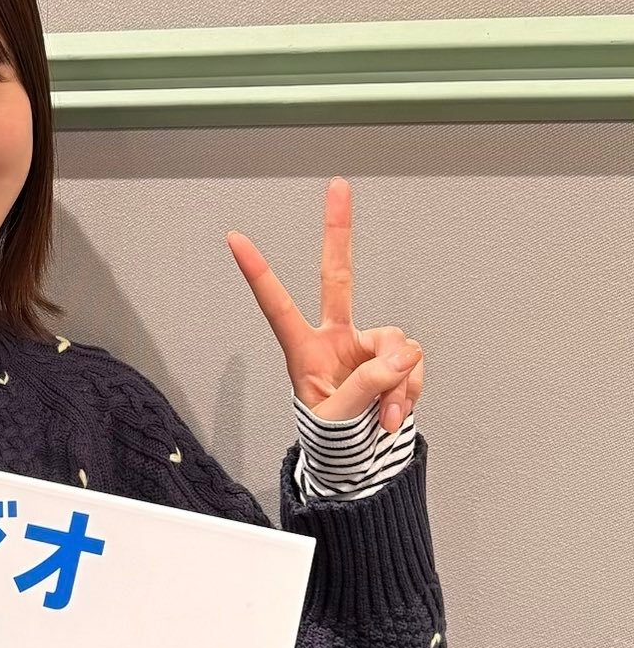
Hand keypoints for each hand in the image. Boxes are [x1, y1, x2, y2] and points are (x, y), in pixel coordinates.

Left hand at [226, 176, 425, 434]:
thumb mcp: (338, 420)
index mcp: (303, 349)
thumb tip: (403, 354)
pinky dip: (411, 390)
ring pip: (396, 344)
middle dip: (339, 232)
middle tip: (338, 186)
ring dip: (398, 383)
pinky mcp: (395, 359)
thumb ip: (368, 386)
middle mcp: (335, 338)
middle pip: (339, 276)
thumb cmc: (333, 440)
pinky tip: (395, 414)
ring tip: (382, 417)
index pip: (276, 305)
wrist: (358, 461)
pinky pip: (413, 363)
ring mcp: (366, 346)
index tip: (234, 238)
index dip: (258, 273)